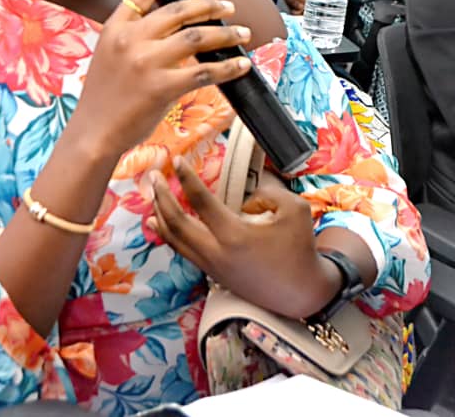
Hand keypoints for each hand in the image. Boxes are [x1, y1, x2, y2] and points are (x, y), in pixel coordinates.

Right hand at [75, 0, 252, 158]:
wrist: (93, 132)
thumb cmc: (103, 98)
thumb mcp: (108, 54)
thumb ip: (133, 36)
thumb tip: (172, 26)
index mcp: (115, 28)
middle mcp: (130, 40)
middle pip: (179, 11)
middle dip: (210, 6)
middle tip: (229, 7)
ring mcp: (146, 62)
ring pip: (197, 37)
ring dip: (225, 33)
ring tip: (242, 33)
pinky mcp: (162, 87)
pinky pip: (204, 71)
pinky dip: (227, 67)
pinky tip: (240, 65)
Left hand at [148, 158, 338, 318]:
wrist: (302, 293)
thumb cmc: (299, 249)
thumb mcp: (293, 209)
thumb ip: (269, 193)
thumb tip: (247, 195)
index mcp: (234, 235)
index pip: (200, 201)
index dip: (186, 178)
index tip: (176, 161)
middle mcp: (217, 253)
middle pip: (176, 222)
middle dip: (161, 196)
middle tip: (153, 175)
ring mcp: (212, 266)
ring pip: (174, 240)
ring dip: (159, 215)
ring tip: (152, 194)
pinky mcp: (213, 274)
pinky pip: (182, 250)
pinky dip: (167, 234)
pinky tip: (158, 222)